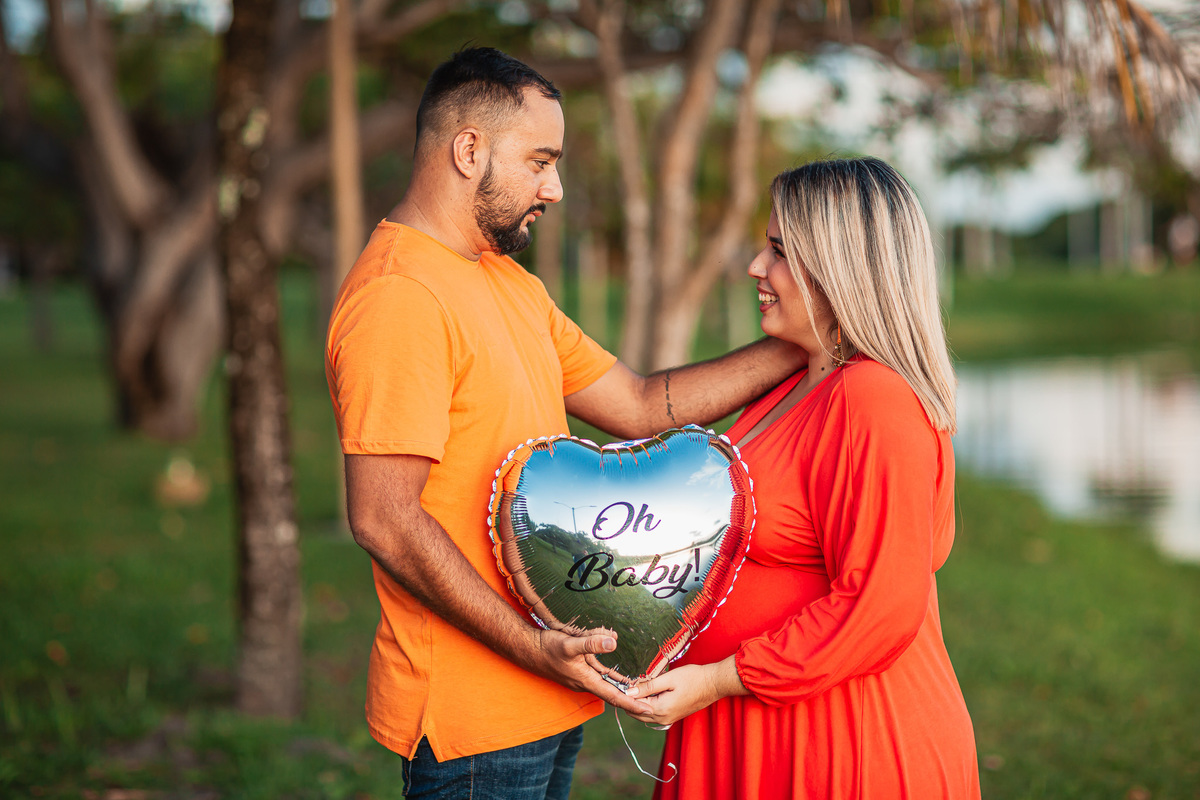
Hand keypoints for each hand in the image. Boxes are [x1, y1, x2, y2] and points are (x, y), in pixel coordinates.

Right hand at [527, 628, 651, 714]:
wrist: (528, 649)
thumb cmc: (547, 648)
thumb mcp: (570, 644)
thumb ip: (591, 643)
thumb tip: (613, 642)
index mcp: (586, 680)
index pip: (614, 696)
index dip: (632, 703)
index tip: (648, 710)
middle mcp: (586, 682)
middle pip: (613, 692)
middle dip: (632, 696)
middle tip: (652, 699)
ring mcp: (582, 676)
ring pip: (608, 681)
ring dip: (624, 684)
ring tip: (643, 688)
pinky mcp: (580, 668)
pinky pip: (600, 672)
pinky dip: (613, 673)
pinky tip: (623, 671)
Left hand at [625, 657, 746, 726]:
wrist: (713, 684)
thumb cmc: (693, 678)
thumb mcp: (669, 678)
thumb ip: (648, 686)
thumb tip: (629, 691)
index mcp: (660, 710)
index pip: (632, 705)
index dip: (624, 694)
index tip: (618, 682)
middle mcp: (663, 719)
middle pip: (635, 712)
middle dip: (628, 699)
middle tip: (623, 683)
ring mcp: (668, 719)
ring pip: (643, 714)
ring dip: (636, 702)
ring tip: (633, 684)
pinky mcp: (672, 716)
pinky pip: (652, 713)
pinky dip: (646, 704)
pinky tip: (646, 691)